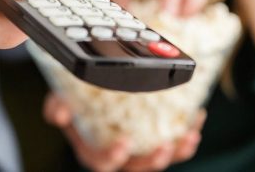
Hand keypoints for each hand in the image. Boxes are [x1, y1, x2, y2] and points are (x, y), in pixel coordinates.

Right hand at [44, 93, 204, 171]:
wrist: (92, 89)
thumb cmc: (75, 97)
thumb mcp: (60, 98)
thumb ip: (57, 105)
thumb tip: (60, 114)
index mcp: (92, 149)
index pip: (101, 162)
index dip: (113, 157)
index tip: (124, 144)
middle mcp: (118, 154)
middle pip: (136, 167)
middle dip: (152, 161)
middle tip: (164, 147)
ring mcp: (139, 149)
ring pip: (159, 158)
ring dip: (177, 152)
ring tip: (189, 137)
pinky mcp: (156, 137)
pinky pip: (175, 141)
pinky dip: (187, 132)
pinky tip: (197, 116)